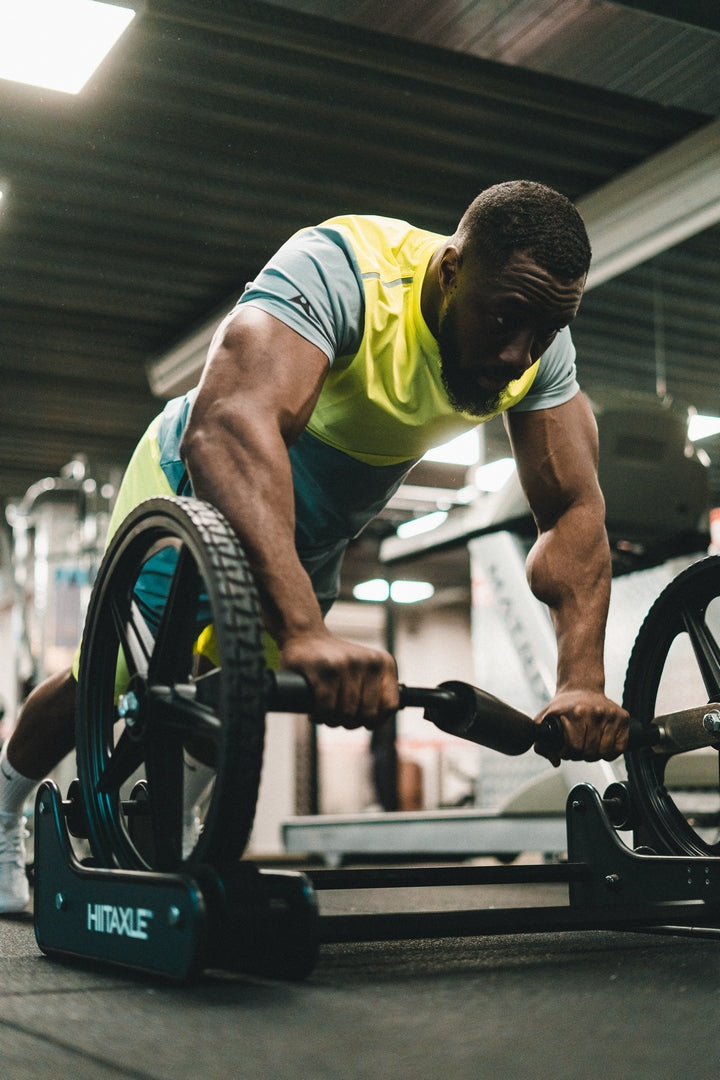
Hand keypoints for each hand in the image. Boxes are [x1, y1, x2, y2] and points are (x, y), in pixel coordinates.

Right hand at [280, 630, 398, 729]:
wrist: (306, 635)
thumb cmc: (336, 658)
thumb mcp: (364, 667)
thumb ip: (376, 689)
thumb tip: (377, 721)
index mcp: (384, 663)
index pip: (390, 705)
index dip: (376, 720)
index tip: (362, 722)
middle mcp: (369, 662)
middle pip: (367, 713)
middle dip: (351, 723)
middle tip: (339, 718)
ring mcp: (346, 665)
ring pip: (347, 713)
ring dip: (334, 721)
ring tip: (327, 715)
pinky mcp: (324, 670)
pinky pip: (327, 708)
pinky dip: (321, 716)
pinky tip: (317, 712)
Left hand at [533, 689, 628, 766]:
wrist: (582, 687)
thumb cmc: (564, 705)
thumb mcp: (546, 718)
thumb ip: (542, 742)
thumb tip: (555, 762)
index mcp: (577, 713)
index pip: (575, 747)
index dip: (567, 753)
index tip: (565, 750)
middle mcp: (597, 713)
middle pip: (590, 752)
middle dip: (580, 755)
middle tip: (576, 749)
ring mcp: (612, 715)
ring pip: (605, 752)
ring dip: (595, 755)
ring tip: (588, 747)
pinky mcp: (623, 717)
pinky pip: (620, 748)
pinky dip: (611, 753)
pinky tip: (602, 747)